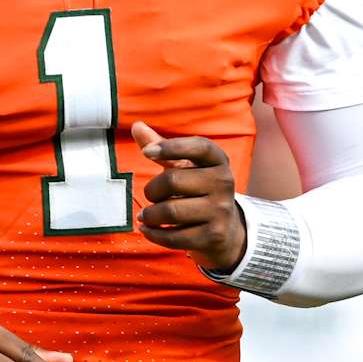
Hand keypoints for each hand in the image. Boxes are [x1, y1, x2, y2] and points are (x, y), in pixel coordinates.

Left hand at [133, 121, 245, 272]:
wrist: (225, 230)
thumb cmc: (197, 189)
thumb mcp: (184, 166)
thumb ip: (160, 146)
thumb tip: (136, 125)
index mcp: (218, 160)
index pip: (199, 146)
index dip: (171, 147)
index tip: (146, 153)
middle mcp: (224, 183)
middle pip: (173, 180)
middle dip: (152, 190)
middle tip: (150, 196)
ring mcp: (221, 211)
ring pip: (171, 211)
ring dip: (150, 215)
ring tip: (146, 215)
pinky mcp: (214, 236)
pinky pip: (174, 237)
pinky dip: (154, 234)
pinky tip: (147, 230)